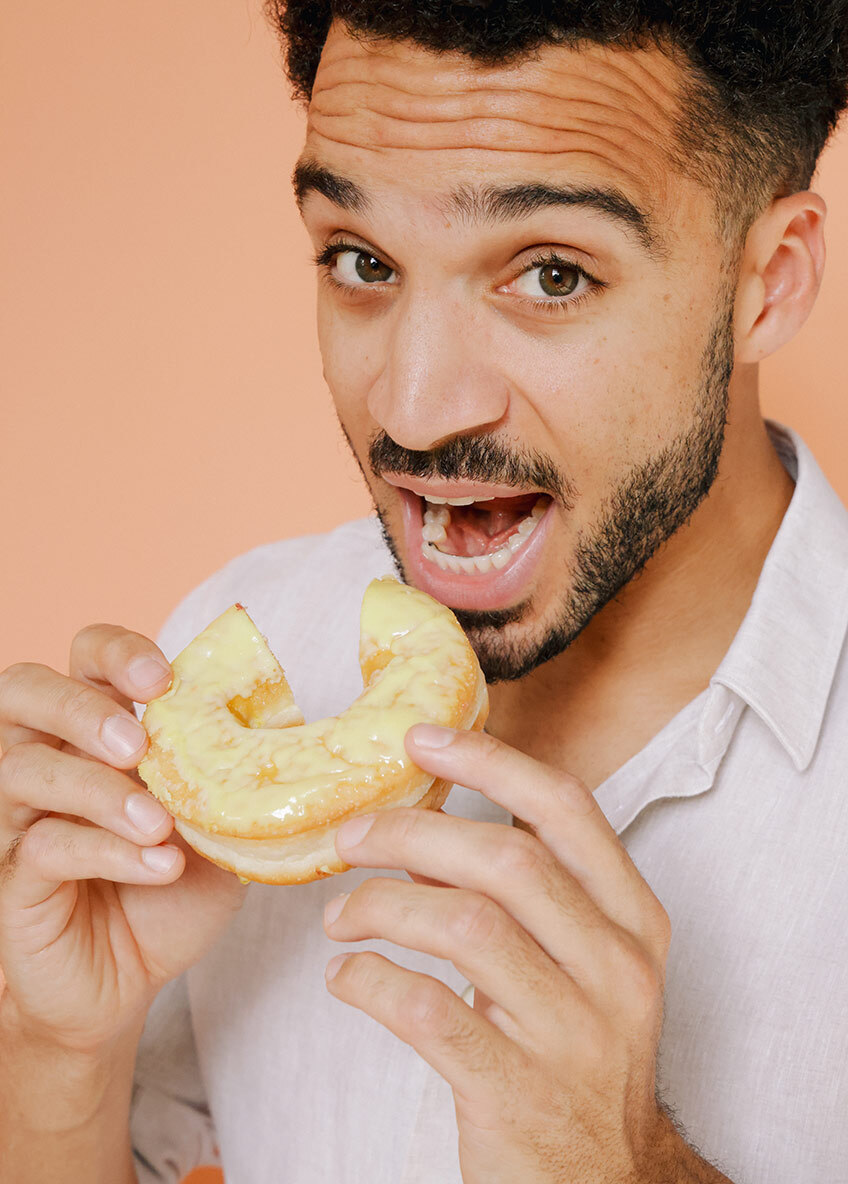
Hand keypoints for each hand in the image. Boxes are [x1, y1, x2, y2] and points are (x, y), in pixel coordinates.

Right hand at [0, 626, 245, 1055]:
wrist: (128, 981)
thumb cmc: (170, 889)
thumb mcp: (220, 823)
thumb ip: (238, 773)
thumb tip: (290, 724)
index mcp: (97, 727)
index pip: (85, 656)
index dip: (116, 653)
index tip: (162, 677)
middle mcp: (48, 756)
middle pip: (25, 691)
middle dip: (82, 709)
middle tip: (137, 744)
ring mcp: (20, 814)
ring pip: (27, 769)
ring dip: (100, 790)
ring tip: (160, 824)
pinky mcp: (12, 875)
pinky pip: (43, 844)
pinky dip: (108, 852)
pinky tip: (160, 867)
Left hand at [322, 725, 727, 1183]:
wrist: (605, 1183)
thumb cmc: (576, 1051)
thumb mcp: (576, 963)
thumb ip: (516, 895)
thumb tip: (421, 835)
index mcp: (633, 919)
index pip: (565, 809)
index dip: (489, 762)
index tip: (421, 741)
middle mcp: (615, 966)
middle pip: (505, 859)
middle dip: (410, 834)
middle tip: (349, 836)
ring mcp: (572, 1031)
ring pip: (463, 926)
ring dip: (381, 905)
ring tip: (340, 915)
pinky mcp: (516, 1091)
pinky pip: (427, 1012)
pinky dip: (371, 981)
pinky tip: (347, 977)